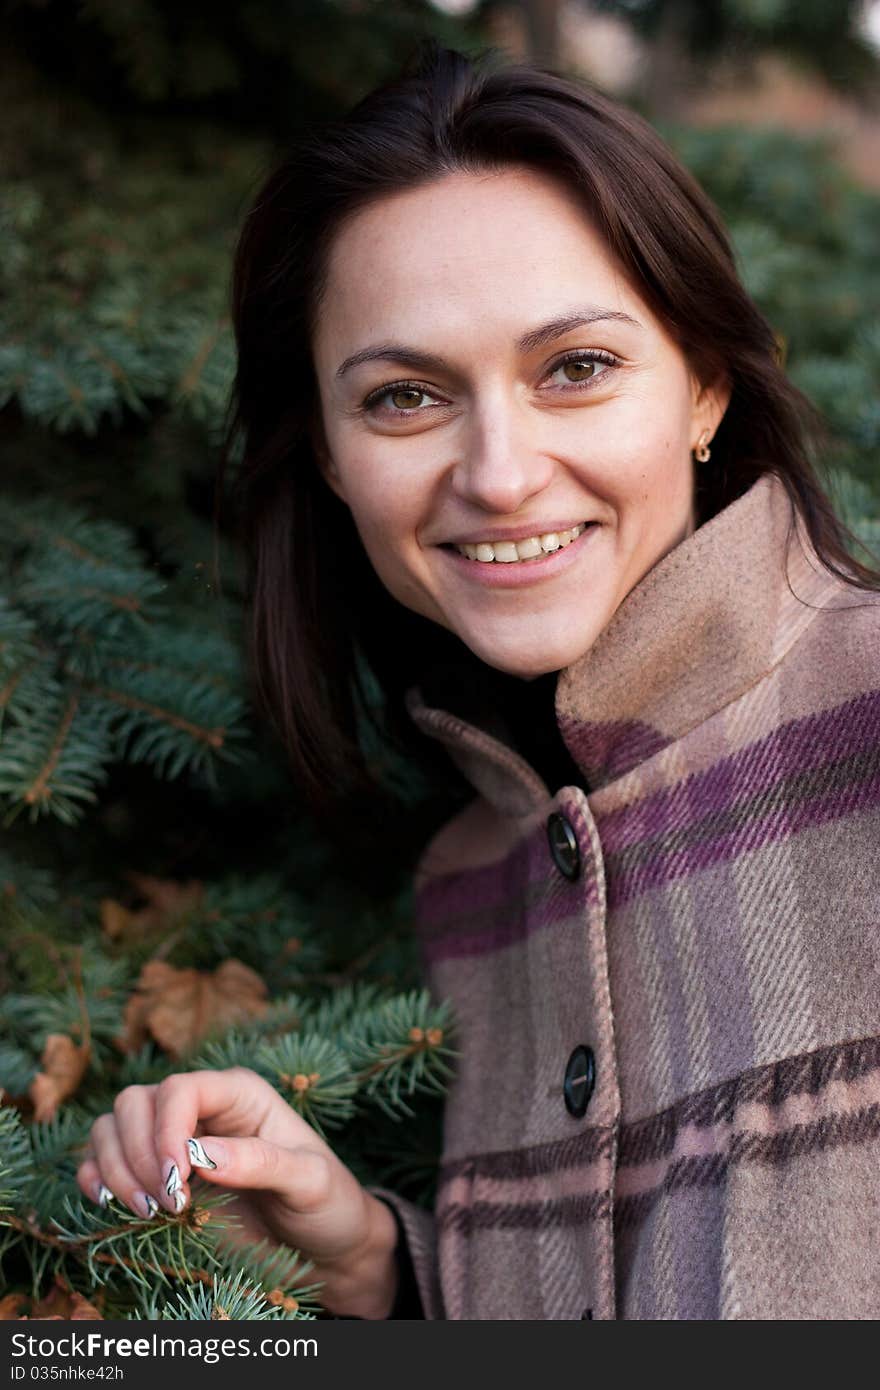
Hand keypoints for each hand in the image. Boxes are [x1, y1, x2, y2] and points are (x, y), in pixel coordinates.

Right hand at [76, 1066, 398, 1317]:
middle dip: (139, 1154)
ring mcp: (174, 1142)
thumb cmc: (326, 1203)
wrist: (325, 1248)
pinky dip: (97, 1178)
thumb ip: (260, 1162)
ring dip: (116, 1168)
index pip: (181, 1088)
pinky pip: (103, 1160)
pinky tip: (112, 1204)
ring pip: (112, 1127)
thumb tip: (201, 1154)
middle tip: (168, 1205)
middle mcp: (202, 1110)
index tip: (175, 1180)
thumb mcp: (309, 1180)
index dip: (166, 1129)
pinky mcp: (155, 1176)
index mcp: (240, 1094)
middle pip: (136, 1102)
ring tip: (147, 1211)